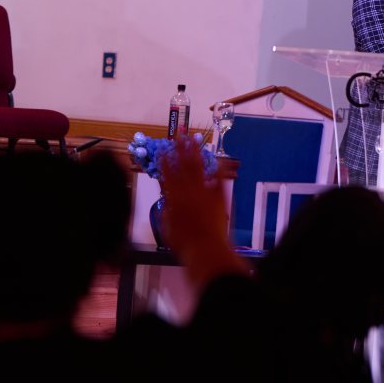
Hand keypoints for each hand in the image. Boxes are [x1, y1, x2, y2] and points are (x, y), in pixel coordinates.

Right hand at [159, 138, 247, 285]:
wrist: (205, 248)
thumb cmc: (183, 242)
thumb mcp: (167, 225)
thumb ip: (167, 211)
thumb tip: (168, 202)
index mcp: (174, 197)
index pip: (168, 174)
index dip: (165, 161)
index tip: (163, 149)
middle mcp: (189, 190)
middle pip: (183, 165)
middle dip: (180, 148)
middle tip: (179, 135)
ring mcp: (206, 191)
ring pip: (199, 167)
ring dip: (196, 151)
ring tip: (194, 138)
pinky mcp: (220, 196)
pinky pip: (219, 178)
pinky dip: (218, 167)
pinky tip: (217, 157)